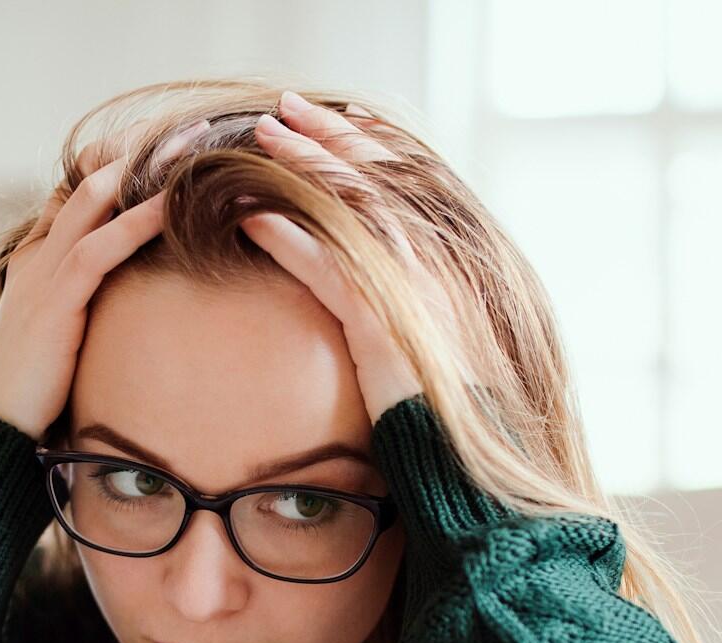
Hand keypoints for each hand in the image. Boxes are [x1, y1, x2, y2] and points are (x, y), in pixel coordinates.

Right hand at [0, 119, 209, 440]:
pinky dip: (135, 223)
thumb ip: (90, 307)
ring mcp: (42, 275)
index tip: (159, 147)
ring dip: (141, 173)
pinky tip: (171, 207)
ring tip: (187, 151)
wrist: (1, 427)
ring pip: (91, 203)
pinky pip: (99, 249)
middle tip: (186, 131)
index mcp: (36, 261)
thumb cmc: (39, 391)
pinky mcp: (56, 301)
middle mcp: (36, 256)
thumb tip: (130, 304)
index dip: (113, 165)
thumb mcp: (66, 336)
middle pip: (84, 182)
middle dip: (133, 152)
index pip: (73, 193)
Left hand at [241, 90, 456, 422]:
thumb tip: (390, 278)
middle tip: (283, 107)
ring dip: (303, 168)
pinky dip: (287, 240)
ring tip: (260, 140)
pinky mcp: (382, 325)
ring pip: (352, 208)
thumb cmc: (452, 407)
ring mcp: (413, 289)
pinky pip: (326, 270)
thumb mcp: (441, 338)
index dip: (371, 143)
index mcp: (454, 260)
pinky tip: (251, 219)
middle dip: (328, 136)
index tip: (337, 114)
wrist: (471, 456)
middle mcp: (438, 263)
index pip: (410, 180)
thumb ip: (420, 296)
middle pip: (377, 177)